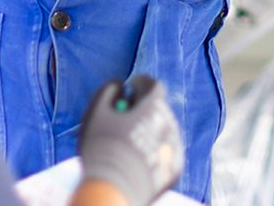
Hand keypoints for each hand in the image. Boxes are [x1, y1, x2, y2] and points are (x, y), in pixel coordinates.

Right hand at [78, 76, 182, 204]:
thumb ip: (108, 91)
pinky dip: (155, 150)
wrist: (112, 190)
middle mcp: (170, 125)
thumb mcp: (97, 113)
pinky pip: (166, 152)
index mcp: (154, 107)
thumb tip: (119, 85)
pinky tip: (138, 158)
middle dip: (145, 108)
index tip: (131, 87)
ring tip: (130, 141)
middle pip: (160, 109)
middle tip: (127, 114)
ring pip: (164, 131)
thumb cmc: (102, 149)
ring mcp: (175, 148)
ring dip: (151, 129)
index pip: (154, 86)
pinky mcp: (176, 169)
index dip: (141, 84)